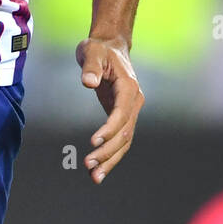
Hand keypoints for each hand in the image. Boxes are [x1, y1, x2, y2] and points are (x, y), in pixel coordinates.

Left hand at [75, 36, 144, 183]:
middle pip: (125, 133)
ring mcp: (130, 110)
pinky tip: (98, 167)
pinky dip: (110, 153)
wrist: (109, 46)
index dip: (109, 129)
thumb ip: (90, 66)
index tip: (94, 142)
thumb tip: (88, 82)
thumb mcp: (92, 51)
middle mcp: (134, 102)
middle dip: (108, 152)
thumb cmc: (99, 49)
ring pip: (124, 141)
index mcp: (129, 88)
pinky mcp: (121, 115)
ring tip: (94, 177)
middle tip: (89, 166)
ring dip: (110, 160)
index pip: (121, 114)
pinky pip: (119, 138)